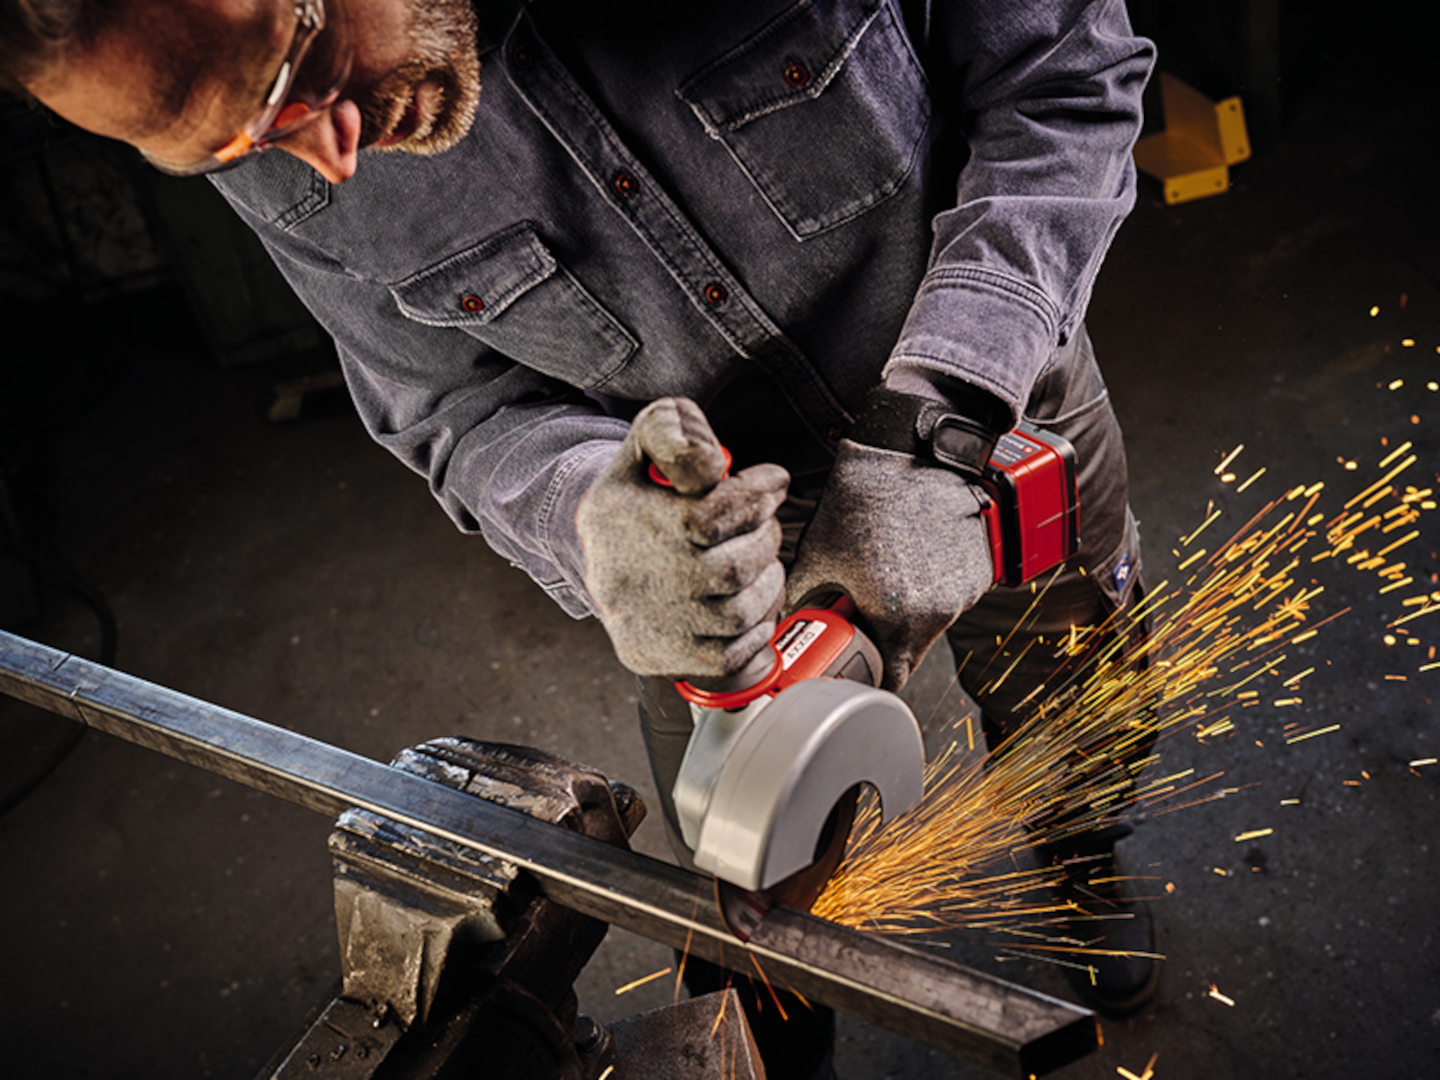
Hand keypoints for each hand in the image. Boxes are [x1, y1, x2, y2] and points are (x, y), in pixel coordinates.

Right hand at [577, 397, 789, 676]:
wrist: (601, 550)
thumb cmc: (641, 493)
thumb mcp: (646, 440)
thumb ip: (674, 431)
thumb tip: (711, 465)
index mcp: (622, 517)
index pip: (710, 516)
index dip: (758, 496)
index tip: (774, 482)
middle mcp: (628, 576)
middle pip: (732, 570)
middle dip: (765, 539)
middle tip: (764, 524)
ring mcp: (644, 622)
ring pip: (737, 614)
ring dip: (768, 583)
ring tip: (760, 560)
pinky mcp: (657, 655)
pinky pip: (729, 656)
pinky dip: (754, 630)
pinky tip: (749, 603)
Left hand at [785, 439, 992, 690]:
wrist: (908, 453)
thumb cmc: (862, 499)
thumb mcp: (818, 556)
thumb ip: (807, 605)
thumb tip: (794, 629)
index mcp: (896, 617)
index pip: (890, 679)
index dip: (869, 675)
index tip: (856, 665)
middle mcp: (936, 612)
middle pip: (910, 654)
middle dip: (885, 643)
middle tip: (863, 614)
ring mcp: (962, 592)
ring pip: (931, 625)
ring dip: (909, 613)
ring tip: (888, 572)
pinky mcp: (978, 571)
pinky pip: (951, 598)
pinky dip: (932, 588)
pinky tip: (913, 557)